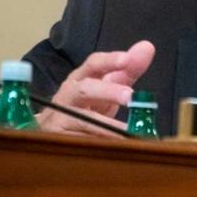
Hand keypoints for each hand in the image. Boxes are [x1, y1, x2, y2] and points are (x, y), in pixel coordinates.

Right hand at [36, 40, 154, 136]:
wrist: (48, 129)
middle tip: (130, 96)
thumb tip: (148, 47)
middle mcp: (68, 95)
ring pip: (82, 120)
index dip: (110, 60)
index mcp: (81, 78)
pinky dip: (97, 146)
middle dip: (107, 91)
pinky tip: (114, 149)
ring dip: (107, 127)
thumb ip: (127, 70)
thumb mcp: (104, 87)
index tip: (127, 59)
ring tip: (129, 132)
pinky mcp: (58, 140)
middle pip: (85, 90)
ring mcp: (60, 118)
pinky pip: (79, 143)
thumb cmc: (83, 104)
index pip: (94, 64)